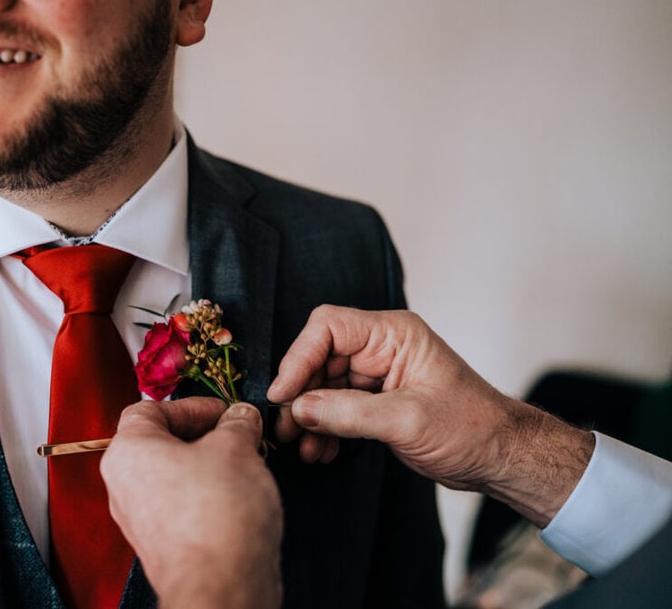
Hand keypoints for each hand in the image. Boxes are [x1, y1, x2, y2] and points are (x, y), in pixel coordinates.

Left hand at [100, 397, 282, 608]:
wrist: (220, 584)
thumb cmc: (217, 514)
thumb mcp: (236, 447)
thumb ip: (236, 424)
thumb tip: (241, 418)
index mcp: (128, 451)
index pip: (151, 408)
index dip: (192, 405)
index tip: (225, 412)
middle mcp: (124, 486)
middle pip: (163, 443)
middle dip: (206, 437)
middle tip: (240, 437)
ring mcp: (140, 520)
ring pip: (174, 477)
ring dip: (211, 467)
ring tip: (246, 467)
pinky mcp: (162, 545)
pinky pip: (181, 508)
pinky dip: (208, 497)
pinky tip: (239, 499)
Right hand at [267, 306, 593, 526]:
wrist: (501, 457)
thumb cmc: (471, 427)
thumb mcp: (406, 420)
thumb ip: (348, 413)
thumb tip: (298, 409)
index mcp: (393, 335)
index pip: (328, 328)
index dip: (299, 357)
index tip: (283, 394)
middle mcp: (381, 348)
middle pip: (319, 358)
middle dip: (299, 394)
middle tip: (284, 428)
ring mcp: (378, 374)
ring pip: (323, 386)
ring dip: (309, 417)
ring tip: (301, 447)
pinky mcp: (376, 400)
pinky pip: (336, 407)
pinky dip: (324, 428)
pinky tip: (320, 451)